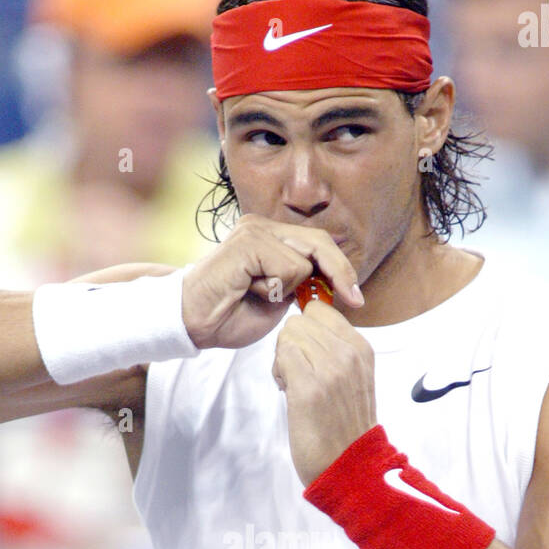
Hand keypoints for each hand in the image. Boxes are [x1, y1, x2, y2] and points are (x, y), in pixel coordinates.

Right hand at [181, 214, 362, 350]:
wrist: (192, 322)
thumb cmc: (230, 315)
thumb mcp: (278, 300)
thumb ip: (301, 284)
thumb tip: (332, 281)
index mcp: (270, 238)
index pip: (319, 244)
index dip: (340, 270)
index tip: (355, 297)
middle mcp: (262, 226)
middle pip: (320, 242)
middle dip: (340, 273)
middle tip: (354, 300)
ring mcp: (254, 229)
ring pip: (303, 259)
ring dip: (288, 288)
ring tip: (258, 294)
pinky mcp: (248, 241)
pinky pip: (287, 267)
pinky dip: (274, 288)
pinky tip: (249, 290)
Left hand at [272, 298, 376, 487]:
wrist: (349, 466)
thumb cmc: (343, 425)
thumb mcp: (352, 377)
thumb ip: (335, 349)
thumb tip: (305, 325)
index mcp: (361, 348)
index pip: (320, 309)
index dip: (305, 328)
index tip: (308, 354)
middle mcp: (349, 353)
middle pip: (300, 321)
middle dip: (291, 344)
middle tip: (299, 374)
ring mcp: (331, 369)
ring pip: (288, 336)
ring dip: (283, 358)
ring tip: (295, 384)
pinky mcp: (310, 387)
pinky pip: (283, 356)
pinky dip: (279, 372)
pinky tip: (289, 392)